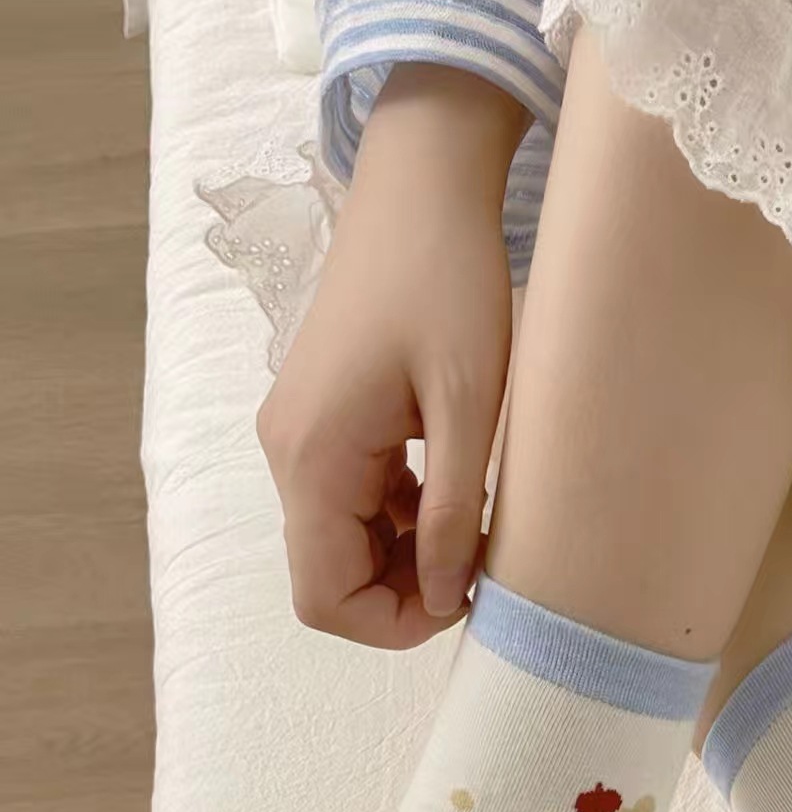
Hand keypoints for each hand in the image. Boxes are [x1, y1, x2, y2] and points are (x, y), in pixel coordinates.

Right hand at [257, 66, 528, 648]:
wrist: (420, 188)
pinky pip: (353, 503)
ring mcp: (300, 437)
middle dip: (405, 593)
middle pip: (329, 577)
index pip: (324, 597)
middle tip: (483, 565)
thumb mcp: (467, 404)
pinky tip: (456, 494)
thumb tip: (448, 599)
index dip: (393, 623)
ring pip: (343, 545)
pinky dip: (401, 520)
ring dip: (408, 557)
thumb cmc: (448, 280)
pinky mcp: (322, 421)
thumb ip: (452, 512)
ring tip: (479, 528)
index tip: (466, 598)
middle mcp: (288, 455)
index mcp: (313, 457)